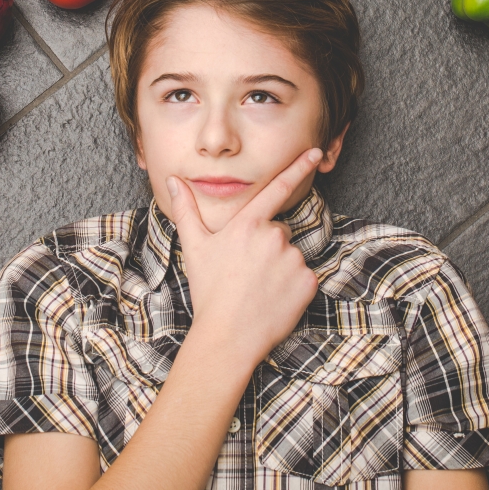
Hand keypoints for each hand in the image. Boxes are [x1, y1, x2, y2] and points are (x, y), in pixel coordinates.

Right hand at [165, 148, 322, 368]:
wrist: (227, 337)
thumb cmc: (209, 291)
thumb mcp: (195, 247)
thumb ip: (186, 209)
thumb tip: (174, 180)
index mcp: (248, 224)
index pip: (277, 188)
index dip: (298, 167)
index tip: (314, 152)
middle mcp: (274, 237)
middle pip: (279, 232)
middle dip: (267, 247)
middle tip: (246, 272)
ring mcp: (293, 260)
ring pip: (291, 256)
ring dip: (279, 268)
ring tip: (257, 289)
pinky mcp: (308, 282)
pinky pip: (304, 278)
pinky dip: (293, 287)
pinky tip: (273, 300)